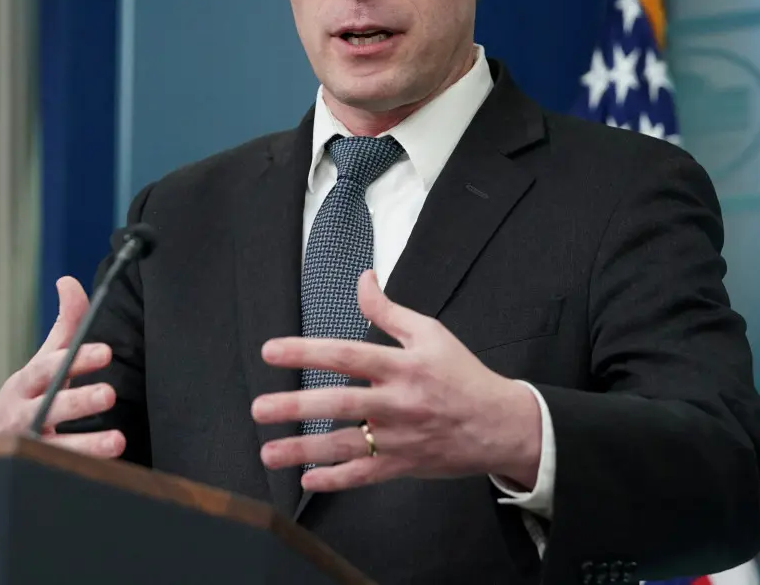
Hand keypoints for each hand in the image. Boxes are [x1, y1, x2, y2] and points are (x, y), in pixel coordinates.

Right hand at [0, 276, 125, 457]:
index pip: (50, 367)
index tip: (105, 351)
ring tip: (117, 441)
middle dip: (79, 401)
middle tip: (109, 394)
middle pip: (50, 407)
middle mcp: (24, 413)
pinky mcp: (38, 469)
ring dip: (87, 445)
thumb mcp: (43, 360)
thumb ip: (64, 326)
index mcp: (27, 382)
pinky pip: (60, 471)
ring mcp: (30, 444)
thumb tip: (70, 281)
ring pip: (56, 446)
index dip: (76, 359)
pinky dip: (83, 470)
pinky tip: (109, 467)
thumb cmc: (30, 392)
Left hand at [250, 270, 541, 491]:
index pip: (347, 355)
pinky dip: (336, 479)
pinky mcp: (403, 465)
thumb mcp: (430, 333)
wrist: (500, 424)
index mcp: (402, 366)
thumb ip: (389, 310)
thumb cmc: (462, 375)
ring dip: (303, 450)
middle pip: (340, 404)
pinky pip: (364, 475)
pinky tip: (308, 478)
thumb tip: (363, 279)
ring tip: (268, 452)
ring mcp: (399, 438)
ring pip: (345, 445)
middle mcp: (398, 403)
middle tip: (259, 408)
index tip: (271, 351)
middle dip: (296, 407)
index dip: (306, 351)